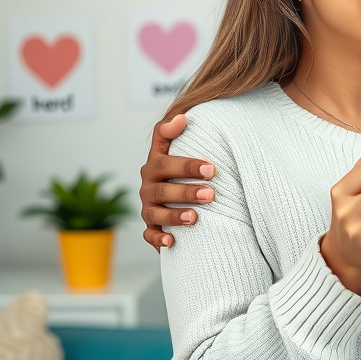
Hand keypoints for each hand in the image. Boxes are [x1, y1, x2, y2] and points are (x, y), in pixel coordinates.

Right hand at [140, 114, 215, 250]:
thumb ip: (171, 131)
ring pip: (156, 214)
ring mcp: (149, 208)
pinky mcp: (151, 227)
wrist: (177, 190)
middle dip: (187, 192)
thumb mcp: (175, 146)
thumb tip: (182, 118)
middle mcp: (148, 187)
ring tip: (195, 217)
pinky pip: (149, 235)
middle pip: (163, 190)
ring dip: (175, 216)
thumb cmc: (182, 166)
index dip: (185, 165)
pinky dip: (158, 239)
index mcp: (154, 166)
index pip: (163, 162)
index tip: (211, 169)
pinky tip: (171, 242)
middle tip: (211, 194)